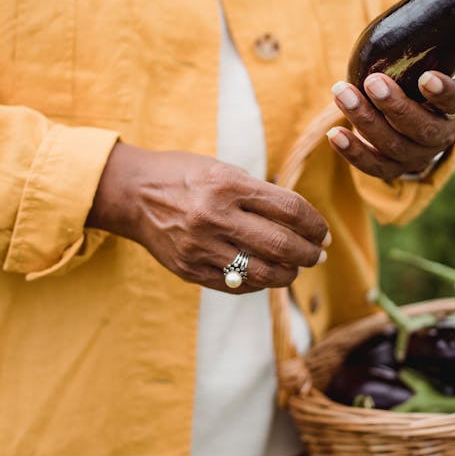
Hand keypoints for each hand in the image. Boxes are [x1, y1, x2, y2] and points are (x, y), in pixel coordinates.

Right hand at [86, 143, 330, 293]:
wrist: (132, 194)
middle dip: (308, 253)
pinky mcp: (189, 269)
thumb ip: (259, 194)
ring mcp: (199, 247)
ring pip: (262, 273)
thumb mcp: (222, 170)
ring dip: (288, 274)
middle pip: (281, 245)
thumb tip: (301, 221)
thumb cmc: (184, 176)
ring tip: (295, 268)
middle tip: (317, 254)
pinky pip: (236, 284)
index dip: (314, 224)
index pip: (289, 209)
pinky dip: (258, 282)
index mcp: (227, 185)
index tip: (322, 232)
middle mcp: (214, 217)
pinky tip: (266, 274)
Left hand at [325, 71, 454, 180]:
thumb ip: (415, 45)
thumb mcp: (423, 66)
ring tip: (341, 92)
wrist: (412, 130)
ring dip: (364, 119)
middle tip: (373, 81)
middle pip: (420, 127)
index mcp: (452, 108)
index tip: (428, 78)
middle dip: (394, 104)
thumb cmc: (413, 86)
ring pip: (392, 144)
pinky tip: (334, 134)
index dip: (443, 92)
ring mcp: (415, 156)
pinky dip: (352, 151)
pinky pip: (372, 166)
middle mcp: (438, 136)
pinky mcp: (391, 170)